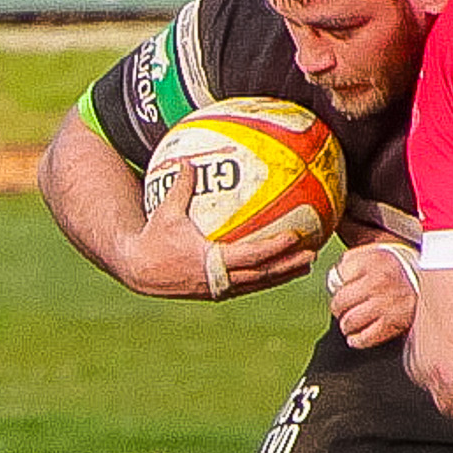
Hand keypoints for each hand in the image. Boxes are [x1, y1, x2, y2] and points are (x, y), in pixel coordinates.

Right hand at [131, 159, 316, 298]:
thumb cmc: (153, 239)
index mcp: (209, 260)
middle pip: (263, 275)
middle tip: (313, 254)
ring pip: (260, 283)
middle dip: (289, 265)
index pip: (250, 256)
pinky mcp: (219, 293)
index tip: (295, 237)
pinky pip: (250, 285)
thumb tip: (189, 159)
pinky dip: (269, 277)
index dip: (274, 248)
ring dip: (285, 274)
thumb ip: (181, 187)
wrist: (140, 272)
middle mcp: (219, 279)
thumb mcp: (166, 212)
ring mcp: (221, 289)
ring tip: (308, 263)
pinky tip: (284, 267)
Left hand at [328, 241, 420, 346]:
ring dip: (347, 325)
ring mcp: (387, 303)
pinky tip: (356, 338)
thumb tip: (333, 281)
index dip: (340, 283)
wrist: (429, 282)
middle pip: (340, 302)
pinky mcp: (395, 322)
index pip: (339, 276)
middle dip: (339, 308)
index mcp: (373, 260)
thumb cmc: (395, 270)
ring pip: (350, 321)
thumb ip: (350, 262)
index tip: (346, 286)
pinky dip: (358, 340)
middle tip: (344, 310)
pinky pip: (366, 337)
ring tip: (350, 324)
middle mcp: (379, 281)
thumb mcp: (374, 254)